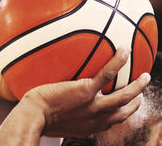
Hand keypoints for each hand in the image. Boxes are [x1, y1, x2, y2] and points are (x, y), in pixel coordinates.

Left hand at [23, 47, 150, 137]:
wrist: (33, 116)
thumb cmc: (35, 117)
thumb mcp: (54, 122)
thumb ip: (63, 115)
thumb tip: (55, 106)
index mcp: (89, 126)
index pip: (110, 121)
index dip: (121, 115)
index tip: (125, 108)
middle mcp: (96, 118)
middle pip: (124, 112)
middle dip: (136, 104)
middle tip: (141, 94)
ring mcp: (94, 105)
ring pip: (125, 95)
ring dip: (138, 86)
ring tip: (145, 76)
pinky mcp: (86, 90)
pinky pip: (108, 74)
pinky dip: (118, 62)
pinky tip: (124, 50)